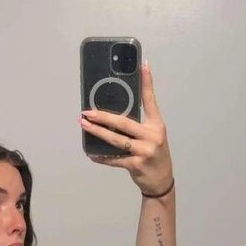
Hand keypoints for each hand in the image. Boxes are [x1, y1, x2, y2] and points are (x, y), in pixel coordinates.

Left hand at [79, 60, 173, 195]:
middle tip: (86, 112)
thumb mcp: (152, 136)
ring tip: (84, 125)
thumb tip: (112, 113)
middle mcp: (152, 136)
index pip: (150, 100)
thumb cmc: (154, 154)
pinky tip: (91, 153)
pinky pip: (114, 159)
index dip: (146, 83)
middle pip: (124, 123)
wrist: (161, 181)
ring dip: (97, 133)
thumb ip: (138, 124)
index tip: (142, 65)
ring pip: (116, 140)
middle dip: (103, 117)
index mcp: (156, 125)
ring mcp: (144, 151)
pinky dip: (102, 157)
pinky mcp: (136, 165)